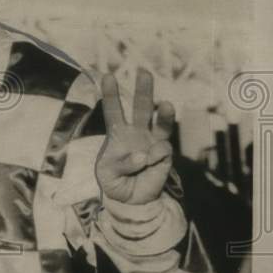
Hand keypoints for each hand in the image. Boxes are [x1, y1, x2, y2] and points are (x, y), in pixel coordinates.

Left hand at [95, 68, 174, 204]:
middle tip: (144, 72)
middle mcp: (137, 133)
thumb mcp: (106, 174)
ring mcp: (153, 142)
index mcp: (117, 133)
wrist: (130, 200)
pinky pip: (162, 151)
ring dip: (164, 113)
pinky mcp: (165, 156)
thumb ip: (121, 164)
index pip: (113, 110)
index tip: (108, 76)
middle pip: (142, 108)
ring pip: (161, 122)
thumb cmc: (114, 182)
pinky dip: (154, 157)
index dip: (111, 94)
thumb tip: (144, 156)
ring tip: (166, 105)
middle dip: (144, 90)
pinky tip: (148, 165)